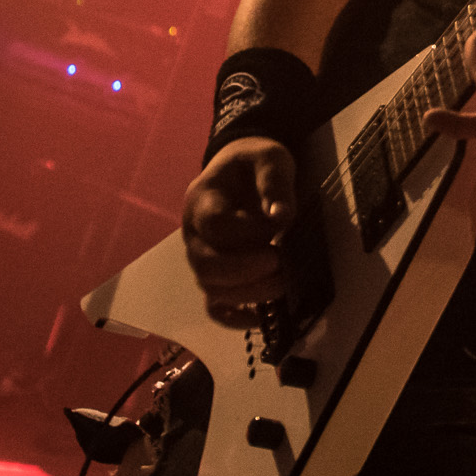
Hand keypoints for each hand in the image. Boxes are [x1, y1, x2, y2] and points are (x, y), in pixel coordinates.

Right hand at [183, 136, 296, 324]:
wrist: (241, 168)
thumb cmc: (254, 163)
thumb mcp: (270, 158)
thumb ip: (274, 183)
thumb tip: (281, 218)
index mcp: (202, 201)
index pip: (214, 225)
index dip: (245, 233)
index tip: (276, 230)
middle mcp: (194, 233)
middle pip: (204, 264)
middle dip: (244, 271)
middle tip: (280, 263)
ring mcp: (201, 257)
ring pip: (210, 288)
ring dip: (247, 293)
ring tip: (282, 282)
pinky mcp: (215, 275)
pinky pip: (214, 306)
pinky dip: (234, 317)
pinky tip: (259, 316)